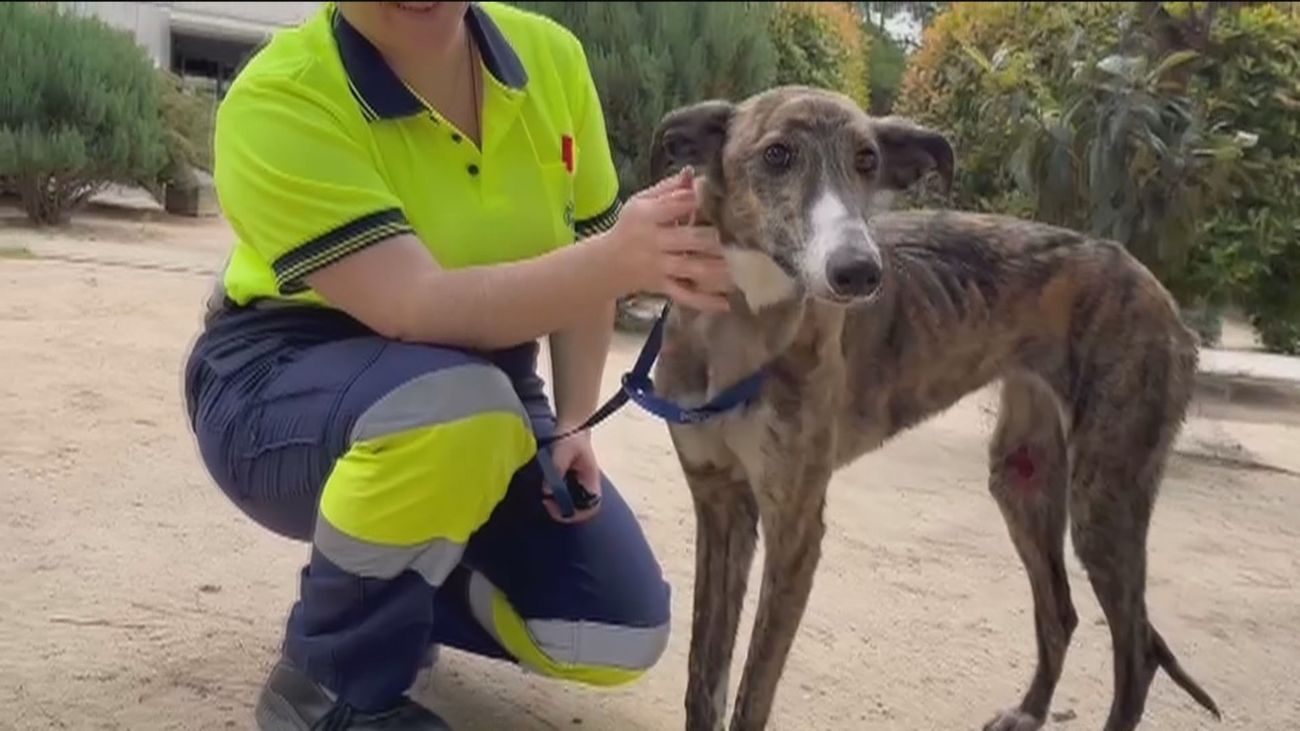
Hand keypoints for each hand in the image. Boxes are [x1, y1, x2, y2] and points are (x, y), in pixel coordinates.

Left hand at [541, 430, 602, 523]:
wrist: (571, 424)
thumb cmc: (571, 436)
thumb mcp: (563, 451)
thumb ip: (557, 470)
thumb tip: (547, 491)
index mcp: (591, 479)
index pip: (592, 505)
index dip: (579, 513)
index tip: (559, 508)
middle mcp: (588, 485)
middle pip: (582, 509)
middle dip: (565, 512)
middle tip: (547, 503)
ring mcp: (580, 483)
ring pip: (574, 504)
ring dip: (560, 506)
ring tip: (545, 499)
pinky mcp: (571, 480)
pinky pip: (566, 495)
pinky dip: (556, 497)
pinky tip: (546, 491)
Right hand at [605, 167, 733, 312]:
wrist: (606, 265)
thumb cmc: (630, 227)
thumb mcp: (641, 203)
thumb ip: (668, 189)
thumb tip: (693, 173)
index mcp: (647, 216)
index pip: (674, 206)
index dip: (697, 200)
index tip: (718, 196)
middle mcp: (655, 242)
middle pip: (690, 239)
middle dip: (714, 237)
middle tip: (738, 234)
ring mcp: (660, 267)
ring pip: (693, 269)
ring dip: (719, 269)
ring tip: (741, 266)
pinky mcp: (663, 287)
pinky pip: (686, 296)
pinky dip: (705, 302)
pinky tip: (726, 304)